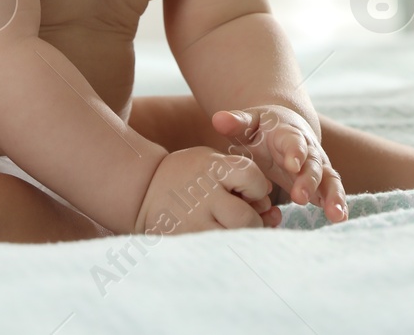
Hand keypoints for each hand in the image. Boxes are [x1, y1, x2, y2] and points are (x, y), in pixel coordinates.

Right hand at [134, 147, 280, 234]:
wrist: (144, 189)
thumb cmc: (188, 175)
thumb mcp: (212, 162)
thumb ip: (242, 178)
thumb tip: (270, 207)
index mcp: (212, 169)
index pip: (251, 178)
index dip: (258, 187)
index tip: (250, 191)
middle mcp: (202, 196)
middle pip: (245, 217)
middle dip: (255, 220)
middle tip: (247, 216)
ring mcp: (193, 222)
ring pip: (232, 240)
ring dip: (242, 237)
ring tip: (234, 229)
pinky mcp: (186, 241)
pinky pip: (219, 251)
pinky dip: (228, 248)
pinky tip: (225, 240)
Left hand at [213, 105, 346, 222]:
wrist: (283, 128)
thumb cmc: (261, 129)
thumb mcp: (248, 123)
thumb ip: (236, 122)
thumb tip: (218, 119)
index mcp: (288, 134)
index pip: (293, 142)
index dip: (294, 152)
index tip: (292, 164)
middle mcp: (308, 149)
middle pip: (313, 164)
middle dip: (309, 180)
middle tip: (299, 197)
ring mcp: (316, 167)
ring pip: (329, 179)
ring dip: (333, 196)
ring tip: (336, 215)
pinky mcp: (320, 183)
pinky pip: (332, 193)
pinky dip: (337, 205)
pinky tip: (339, 220)